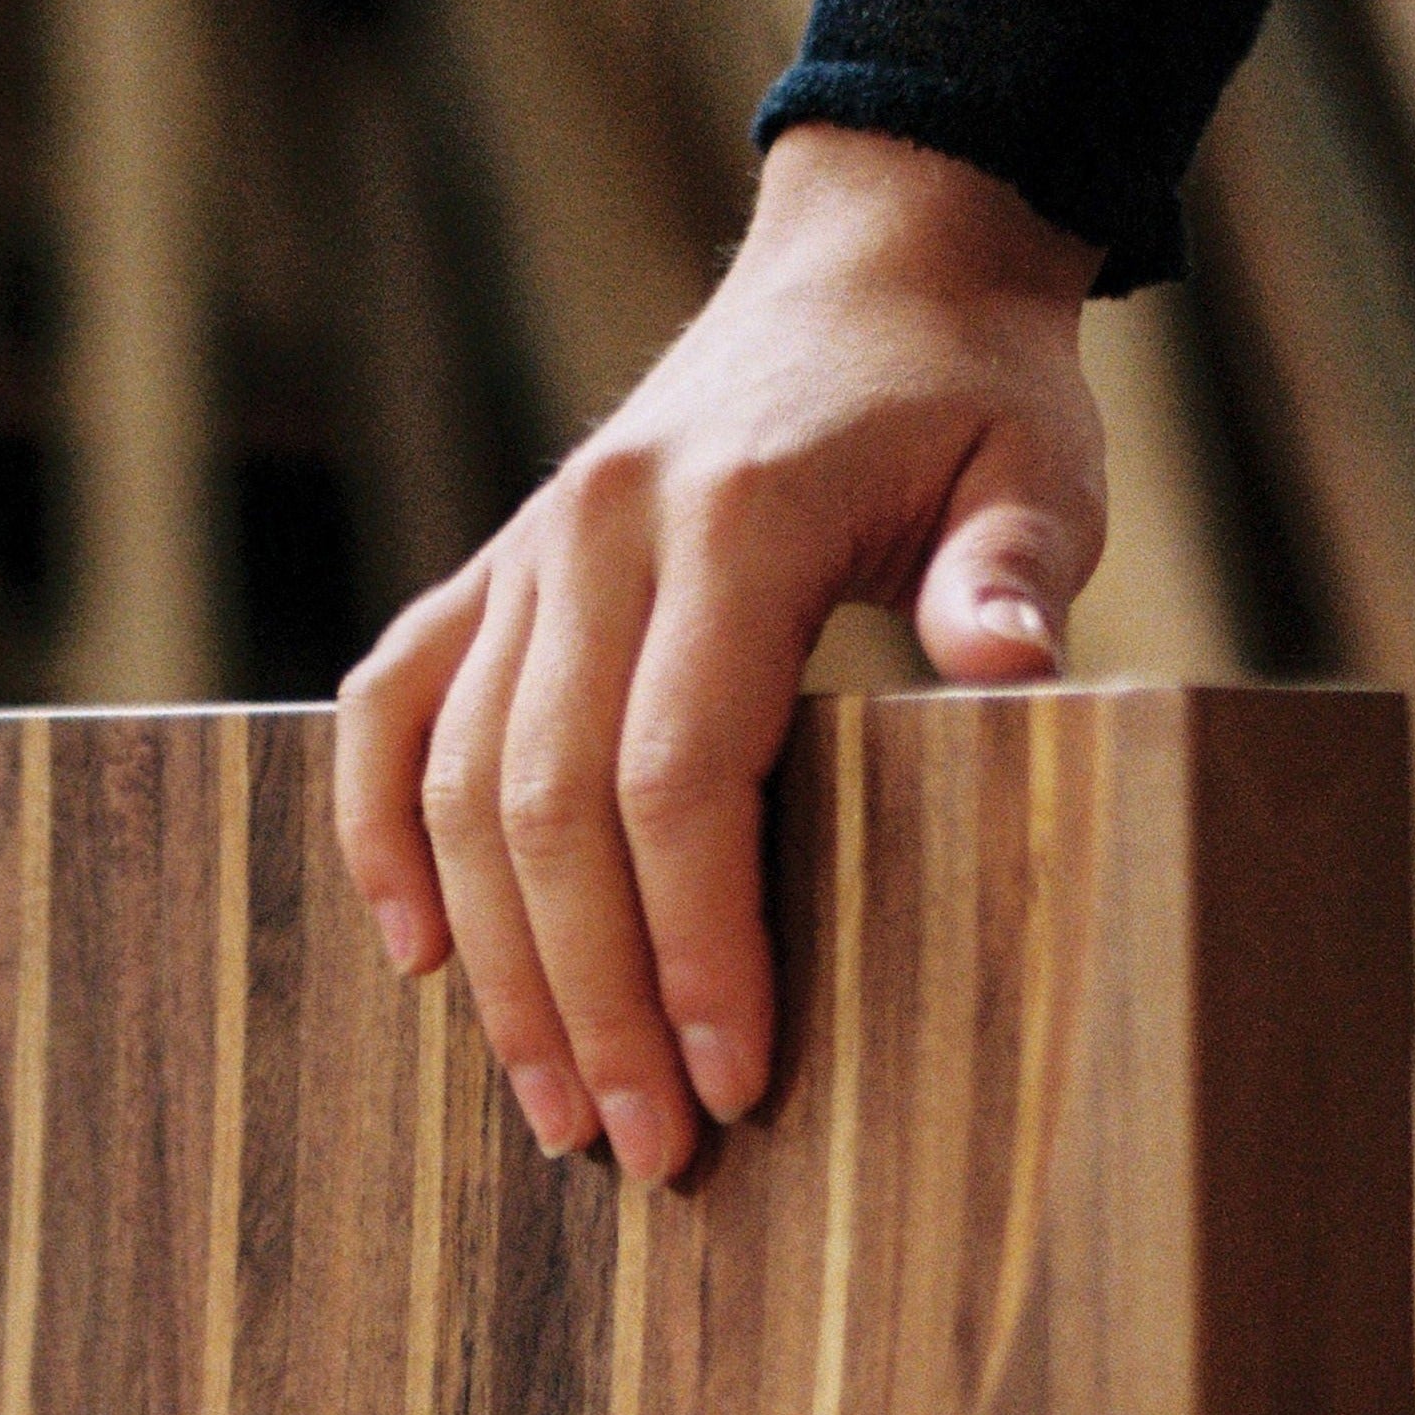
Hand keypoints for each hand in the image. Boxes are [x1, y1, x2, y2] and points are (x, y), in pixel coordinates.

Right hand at [333, 125, 1106, 1183]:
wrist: (870, 265)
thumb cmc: (967, 397)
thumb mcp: (1036, 468)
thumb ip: (1015, 572)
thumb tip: (1007, 670)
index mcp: (728, 515)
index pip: (678, 775)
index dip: (695, 945)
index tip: (734, 1079)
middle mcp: (596, 531)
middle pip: (549, 809)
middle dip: (593, 1000)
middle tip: (644, 1150)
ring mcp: (527, 550)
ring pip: (458, 787)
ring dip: (500, 969)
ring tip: (560, 1109)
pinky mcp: (491, 571)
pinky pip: (389, 707)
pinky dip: (378, 836)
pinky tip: (415, 959)